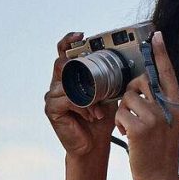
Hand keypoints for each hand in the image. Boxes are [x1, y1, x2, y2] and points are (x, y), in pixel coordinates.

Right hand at [44, 32, 118, 161]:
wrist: (93, 144)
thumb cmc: (101, 118)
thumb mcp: (108, 93)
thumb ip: (108, 77)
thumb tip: (126, 61)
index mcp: (70, 75)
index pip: (64, 52)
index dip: (69, 41)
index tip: (81, 35)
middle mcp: (58, 83)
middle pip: (61, 64)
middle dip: (78, 67)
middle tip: (93, 76)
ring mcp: (52, 96)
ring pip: (67, 83)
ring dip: (87, 95)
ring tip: (98, 109)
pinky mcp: (52, 109)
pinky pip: (66, 100)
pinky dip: (82, 107)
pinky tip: (91, 115)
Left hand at [118, 30, 178, 179]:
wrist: (159, 179)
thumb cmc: (158, 152)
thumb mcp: (166, 125)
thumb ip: (158, 105)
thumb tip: (141, 87)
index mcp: (176, 105)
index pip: (168, 73)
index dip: (161, 53)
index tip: (156, 35)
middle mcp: (168, 108)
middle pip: (142, 81)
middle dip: (130, 92)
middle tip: (132, 110)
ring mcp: (155, 117)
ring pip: (127, 97)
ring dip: (124, 112)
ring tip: (132, 128)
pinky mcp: (141, 128)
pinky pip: (120, 112)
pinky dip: (120, 124)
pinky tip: (129, 136)